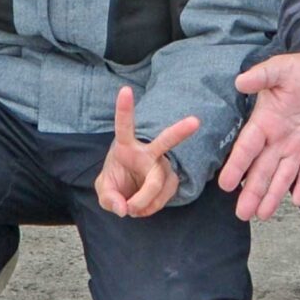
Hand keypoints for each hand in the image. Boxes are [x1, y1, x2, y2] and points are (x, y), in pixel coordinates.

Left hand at [95, 86, 198, 218]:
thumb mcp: (104, 189)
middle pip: (165, 142)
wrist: (130, 195)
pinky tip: (142, 209)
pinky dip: (150, 207)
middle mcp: (148, 152)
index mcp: (127, 146)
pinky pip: (163, 197)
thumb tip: (124, 209)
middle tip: (195, 121)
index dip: (124, 109)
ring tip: (132, 209)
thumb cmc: (117, 183)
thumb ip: (108, 198)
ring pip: (159, 183)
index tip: (125, 90)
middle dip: (180, 131)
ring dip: (144, 201)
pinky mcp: (171, 180)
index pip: (125, 126)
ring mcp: (162, 166)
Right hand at [217, 52, 299, 222]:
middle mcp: (276, 141)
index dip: (237, 166)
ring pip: (282, 177)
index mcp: (264, 123)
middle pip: (261, 170)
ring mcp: (295, 149)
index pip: (247, 148)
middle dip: (252, 192)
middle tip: (242, 215)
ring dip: (272, 196)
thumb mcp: (282, 68)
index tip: (226, 184)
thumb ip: (262, 76)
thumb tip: (240, 81)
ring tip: (261, 215)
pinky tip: (298, 201)